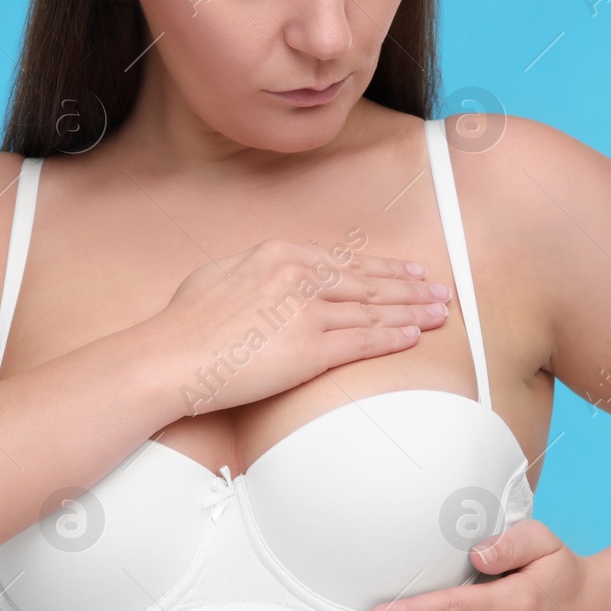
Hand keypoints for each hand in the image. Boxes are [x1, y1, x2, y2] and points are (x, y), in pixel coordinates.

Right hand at [142, 239, 452, 414]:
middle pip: (367, 283)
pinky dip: (393, 338)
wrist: (171, 356)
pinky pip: (363, 342)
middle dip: (409, 288)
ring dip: (411, 312)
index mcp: (279, 254)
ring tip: (438, 314)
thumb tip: (267, 277)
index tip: (407, 271)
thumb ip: (255, 273)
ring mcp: (307, 312)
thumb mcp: (220, 276)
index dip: (382, 268)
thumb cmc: (185, 323)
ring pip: (373, 311)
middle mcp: (299, 276)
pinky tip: (414, 337)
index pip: (344, 262)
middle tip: (438, 291)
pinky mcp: (311, 349)